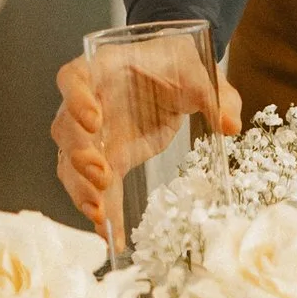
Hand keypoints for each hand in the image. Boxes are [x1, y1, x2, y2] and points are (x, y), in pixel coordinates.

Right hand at [51, 51, 241, 233]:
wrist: (176, 76)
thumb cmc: (177, 65)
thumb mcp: (199, 73)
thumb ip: (215, 95)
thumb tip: (230, 125)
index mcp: (103, 68)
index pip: (74, 78)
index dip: (77, 99)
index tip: (93, 120)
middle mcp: (88, 102)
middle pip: (66, 128)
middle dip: (79, 155)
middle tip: (101, 176)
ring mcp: (93, 134)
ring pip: (71, 163)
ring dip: (81, 189)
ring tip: (100, 215)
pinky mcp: (107, 158)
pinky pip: (95, 186)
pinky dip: (102, 209)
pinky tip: (111, 233)